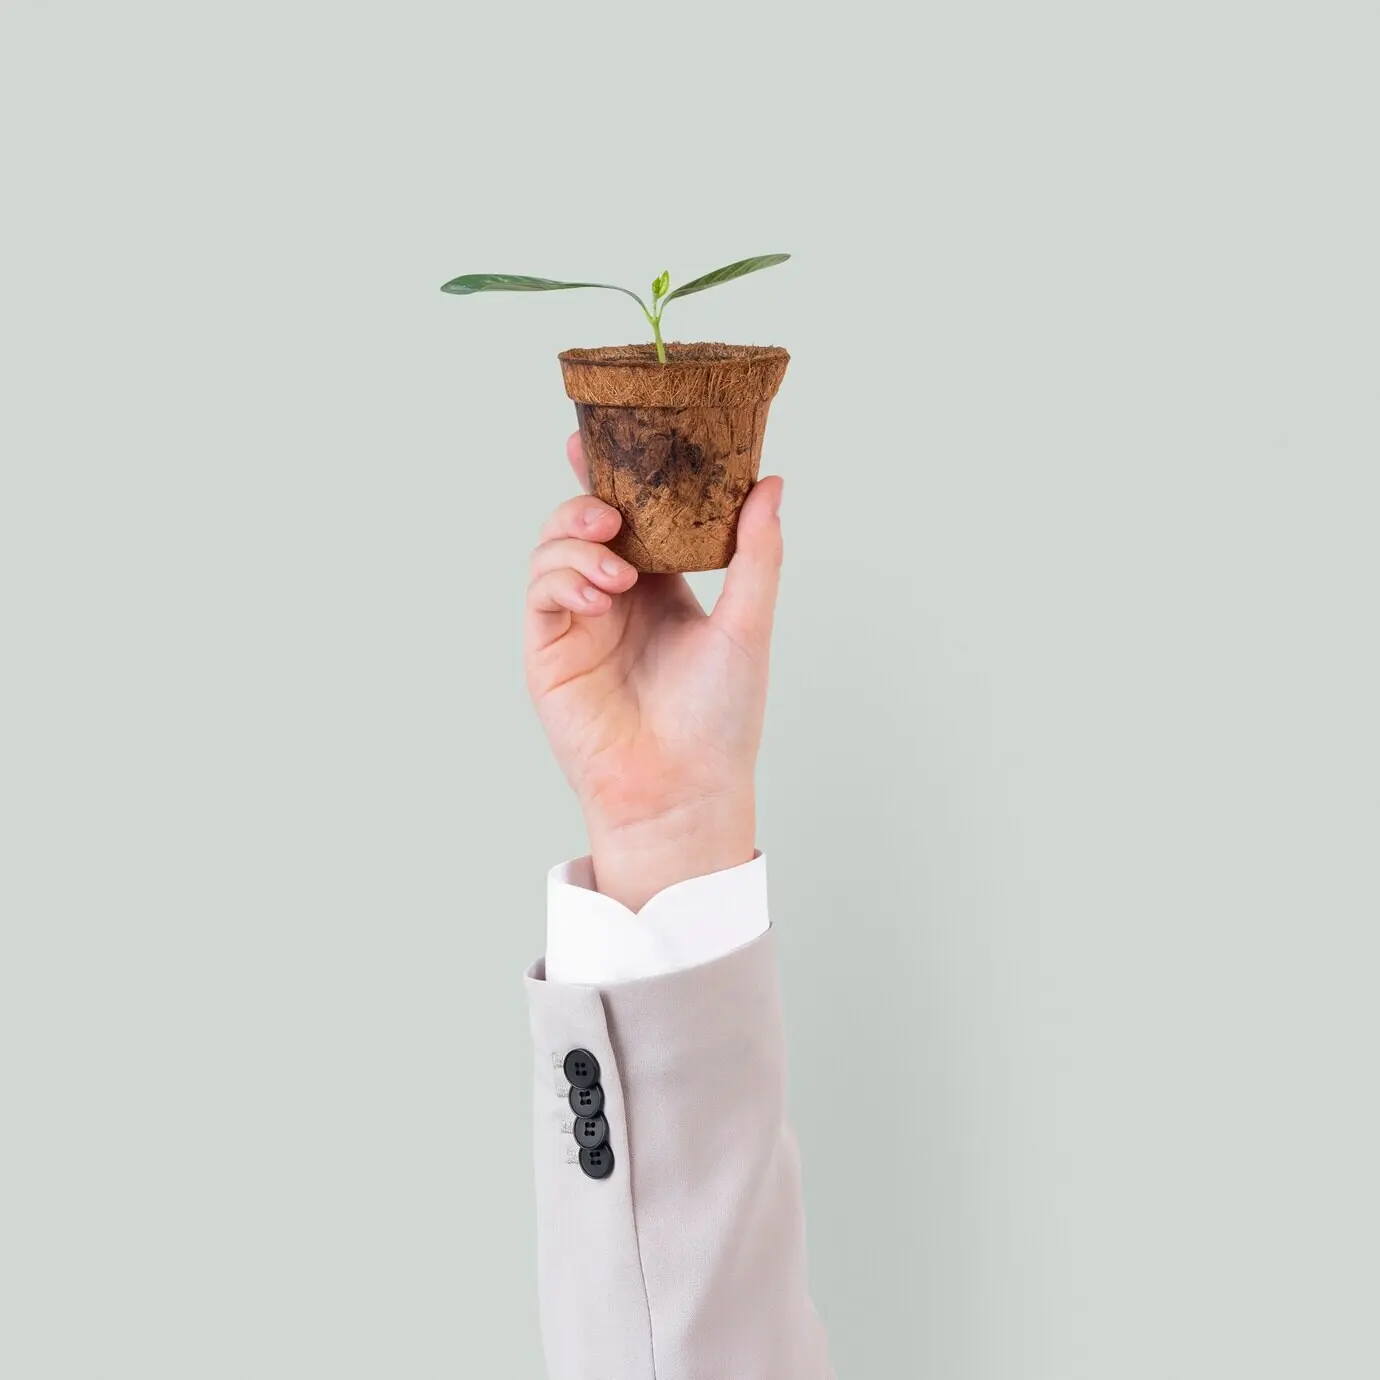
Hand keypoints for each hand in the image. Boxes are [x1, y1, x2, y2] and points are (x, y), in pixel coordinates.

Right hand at [525, 433, 783, 910]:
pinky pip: (542, 591)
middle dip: (587, 493)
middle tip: (604, 491)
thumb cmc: (721, 719)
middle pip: (587, 520)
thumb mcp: (748, 625)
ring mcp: (579, 621)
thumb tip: (771, 482)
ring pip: (556, 549)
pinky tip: (599, 594)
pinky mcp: (549, 649)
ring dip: (578, 540)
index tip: (616, 431)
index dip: (622, 472)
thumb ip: (756, 553)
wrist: (683, 790)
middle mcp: (617, 596)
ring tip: (616, 562)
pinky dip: (563, 578)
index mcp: (663, 585)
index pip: (637, 513)